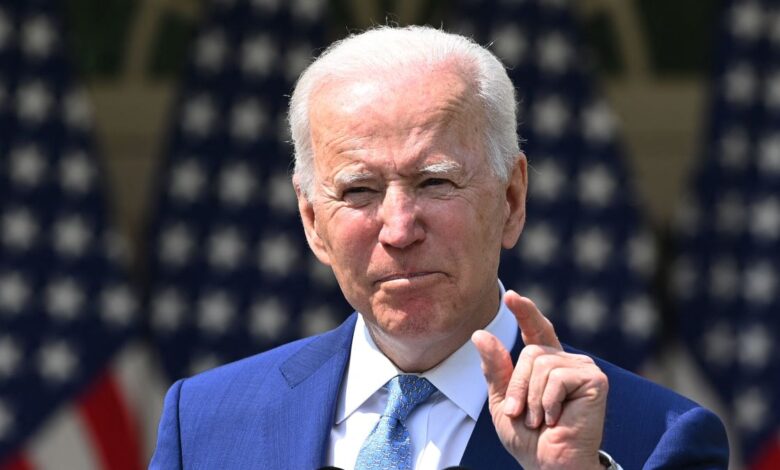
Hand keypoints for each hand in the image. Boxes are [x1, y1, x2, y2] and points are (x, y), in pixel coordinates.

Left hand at [471, 290, 607, 469]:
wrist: (548, 465)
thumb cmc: (529, 438)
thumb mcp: (503, 400)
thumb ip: (495, 368)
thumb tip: (481, 334)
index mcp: (547, 365)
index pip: (536, 331)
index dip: (525, 313)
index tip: (512, 297)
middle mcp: (567, 361)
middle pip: (530, 353)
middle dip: (518, 387)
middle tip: (523, 414)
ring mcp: (583, 368)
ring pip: (541, 364)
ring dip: (532, 399)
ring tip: (540, 420)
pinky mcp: (595, 380)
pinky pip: (557, 377)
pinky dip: (548, 402)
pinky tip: (556, 418)